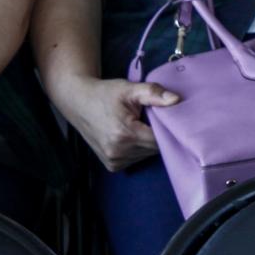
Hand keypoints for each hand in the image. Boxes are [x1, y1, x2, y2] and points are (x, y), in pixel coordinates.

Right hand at [46, 71, 176, 171]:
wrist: (78, 102)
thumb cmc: (105, 94)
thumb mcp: (129, 89)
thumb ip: (153, 93)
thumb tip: (176, 100)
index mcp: (125, 134)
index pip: (160, 140)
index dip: (165, 128)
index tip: (162, 116)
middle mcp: (119, 152)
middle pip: (154, 149)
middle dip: (156, 134)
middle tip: (148, 118)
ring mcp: (114, 161)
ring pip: (146, 155)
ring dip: (146, 143)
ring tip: (137, 125)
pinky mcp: (111, 165)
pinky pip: (135, 159)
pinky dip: (137, 149)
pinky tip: (129, 135)